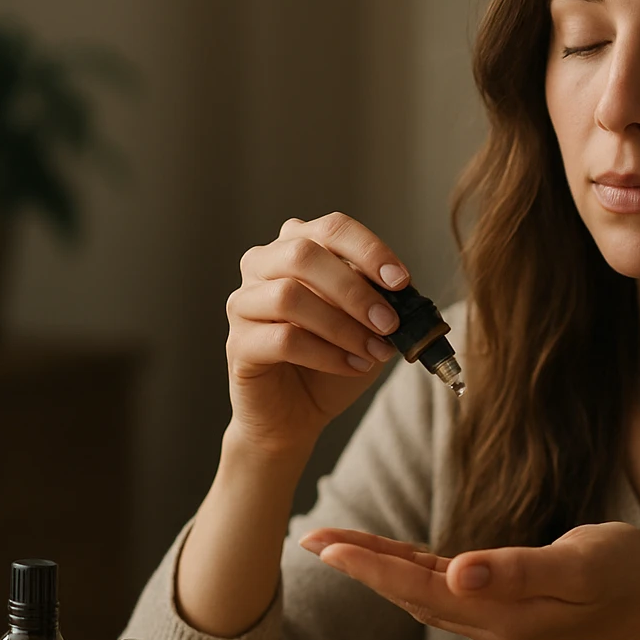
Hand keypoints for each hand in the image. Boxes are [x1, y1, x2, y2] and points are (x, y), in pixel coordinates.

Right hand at [225, 213, 409, 454]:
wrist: (298, 412)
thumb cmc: (333, 357)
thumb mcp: (365, 322)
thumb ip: (377, 298)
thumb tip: (400, 289)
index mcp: (296, 245)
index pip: (331, 228)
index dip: (369, 250)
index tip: (401, 281)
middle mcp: (262, 264)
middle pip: (303, 254)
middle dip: (354, 289)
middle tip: (389, 322)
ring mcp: (244, 302)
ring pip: (289, 296)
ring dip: (343, 326)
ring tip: (375, 351)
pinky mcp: (238, 343)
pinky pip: (282, 339)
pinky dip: (326, 354)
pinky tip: (353, 366)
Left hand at [297, 521, 639, 639]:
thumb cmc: (620, 576)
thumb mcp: (579, 565)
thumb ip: (519, 570)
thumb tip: (459, 572)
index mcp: (499, 615)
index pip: (420, 589)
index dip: (372, 567)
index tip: (329, 547)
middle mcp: (484, 621)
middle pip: (406, 592)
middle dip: (356, 565)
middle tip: (309, 537)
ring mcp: (487, 614)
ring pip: (414, 589)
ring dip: (371, 566)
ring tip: (328, 541)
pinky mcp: (493, 600)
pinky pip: (435, 583)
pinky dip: (402, 566)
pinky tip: (380, 552)